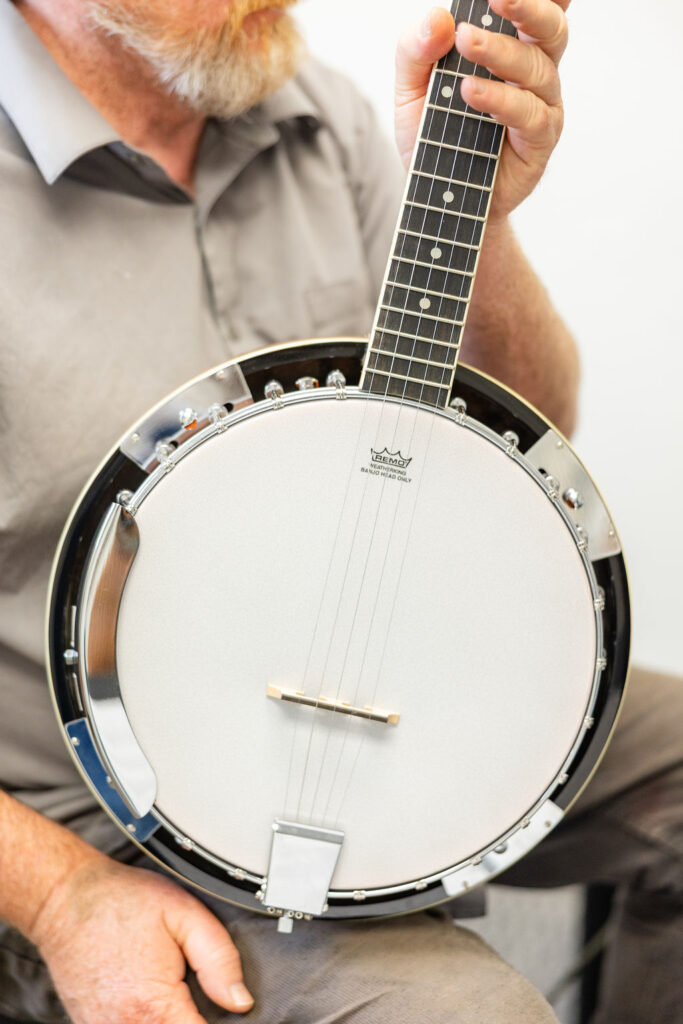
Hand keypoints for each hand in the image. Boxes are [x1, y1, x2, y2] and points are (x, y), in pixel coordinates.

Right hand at [30, 855, 253, 1022]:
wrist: (64, 899)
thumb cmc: (123, 901)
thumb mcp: (184, 913)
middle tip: (198, 995)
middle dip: (196, 1021)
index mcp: (154, 1005)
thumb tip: (240, 1001)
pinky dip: (147, 1020)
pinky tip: (153, 1002)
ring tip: (177, 995)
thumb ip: (219, 958)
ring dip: (170, 1021)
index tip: (226, 1009)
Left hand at [394, 0, 568, 222]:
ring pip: (537, 68)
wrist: (436, 197)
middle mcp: (533, 72)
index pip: (534, 10)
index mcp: (510, 48)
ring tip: (466, 45)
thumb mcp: (410, 89)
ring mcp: (540, 107)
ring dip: (501, 53)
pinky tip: (472, 94)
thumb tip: (439, 19)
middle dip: (528, 6)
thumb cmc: (433, 136)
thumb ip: (417, 50)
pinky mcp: (538, 143)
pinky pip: (531, 115)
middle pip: (550, 27)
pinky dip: (502, 100)